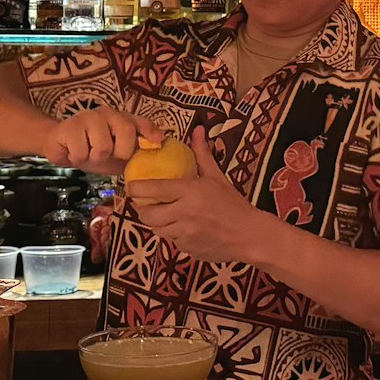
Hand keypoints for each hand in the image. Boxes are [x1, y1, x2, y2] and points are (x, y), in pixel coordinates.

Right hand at [41, 107, 163, 175]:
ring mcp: (88, 117)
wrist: (59, 146)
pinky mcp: (70, 126)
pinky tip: (73, 151)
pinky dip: (77, 158)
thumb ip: (135, 151)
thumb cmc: (91, 150)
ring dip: (94, 158)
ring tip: (87, 153)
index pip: (140, 122)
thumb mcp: (116, 154)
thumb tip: (157, 148)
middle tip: (106, 156)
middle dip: (119, 153)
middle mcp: (107, 113)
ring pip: (103, 146)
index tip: (158, 142)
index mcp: (121, 119)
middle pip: (126, 132)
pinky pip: (82, 152)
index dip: (150, 131)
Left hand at [127, 128, 272, 262]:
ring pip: (157, 230)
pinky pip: (171, 242)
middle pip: (147, 215)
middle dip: (142, 210)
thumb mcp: (217, 177)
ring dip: (157, 223)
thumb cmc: (233, 203)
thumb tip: (198, 130)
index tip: (130, 186)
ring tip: (163, 216)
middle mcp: (184, 213)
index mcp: (190, 192)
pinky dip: (172, 235)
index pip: (154, 189)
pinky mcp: (187, 249)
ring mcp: (185, 234)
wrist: (249, 236)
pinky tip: (182, 229)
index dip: (136, 188)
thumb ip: (202, 155)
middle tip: (144, 204)